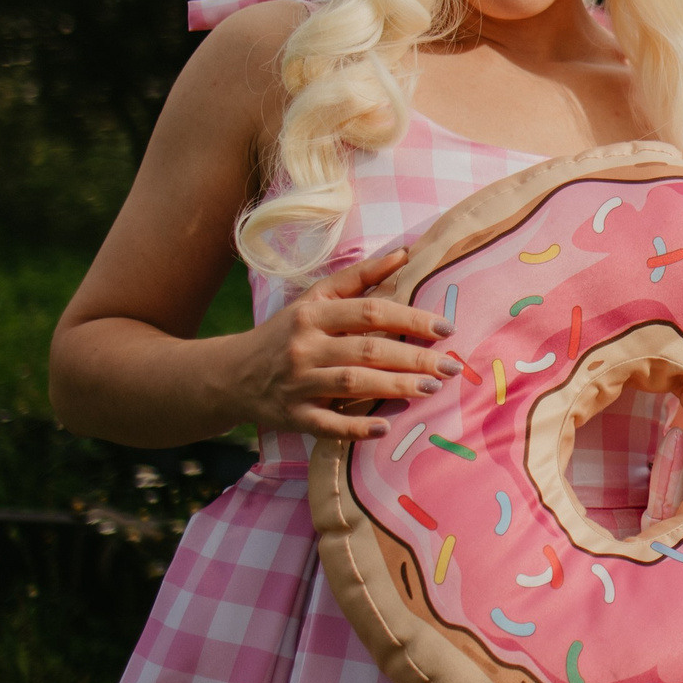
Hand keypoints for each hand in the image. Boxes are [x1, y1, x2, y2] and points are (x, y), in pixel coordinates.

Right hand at [231, 248, 457, 441]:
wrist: (230, 374)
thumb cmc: (286, 332)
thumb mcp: (314, 299)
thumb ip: (360, 277)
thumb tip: (405, 254)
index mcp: (313, 314)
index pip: (371, 311)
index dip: (411, 318)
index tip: (445, 328)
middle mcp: (304, 347)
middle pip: (368, 350)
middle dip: (414, 358)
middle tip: (451, 366)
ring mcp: (298, 384)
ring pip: (352, 384)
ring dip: (396, 386)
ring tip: (432, 388)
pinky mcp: (293, 416)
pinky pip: (327, 424)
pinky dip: (355, 428)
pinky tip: (384, 428)